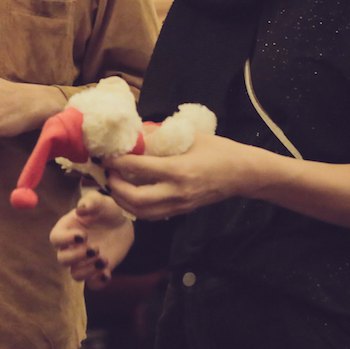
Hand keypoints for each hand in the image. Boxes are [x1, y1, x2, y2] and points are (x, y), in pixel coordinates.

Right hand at [50, 189, 133, 289]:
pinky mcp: (96, 271)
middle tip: (95, 248)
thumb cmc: (107, 210)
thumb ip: (91, 202)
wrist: (123, 224)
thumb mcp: (102, 201)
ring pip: (75, 275)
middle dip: (77, 256)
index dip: (65, 239)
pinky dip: (99, 282)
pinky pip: (92, 285)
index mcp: (67, 229)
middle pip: (62, 259)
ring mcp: (83, 261)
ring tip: (104, 259)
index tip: (83, 235)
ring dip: (88, 270)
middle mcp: (71, 247)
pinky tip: (107, 273)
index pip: (55, 238)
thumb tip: (81, 210)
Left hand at [106, 133, 261, 220]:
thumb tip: (136, 133)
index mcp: (178, 170)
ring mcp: (180, 205)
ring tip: (116, 185)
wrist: (243, 174)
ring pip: (142, 212)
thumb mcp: (190, 136)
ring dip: (123, 201)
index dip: (118, 163)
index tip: (107, 156)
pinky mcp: (182, 211)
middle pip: (135, 199)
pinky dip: (137, 208)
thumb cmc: (219, 150)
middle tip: (109, 173)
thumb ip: (162, 136)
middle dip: (116, 187)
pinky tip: (132, 195)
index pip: (138, 169)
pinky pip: (153, 215)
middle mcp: (176, 192)